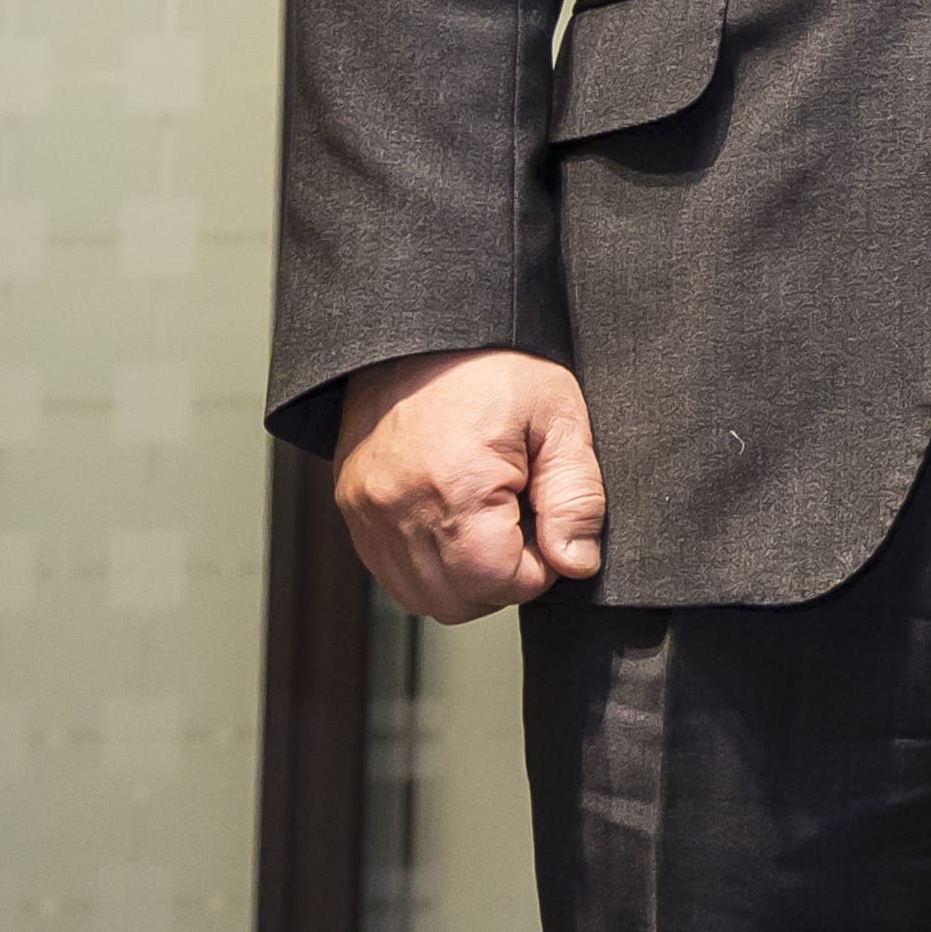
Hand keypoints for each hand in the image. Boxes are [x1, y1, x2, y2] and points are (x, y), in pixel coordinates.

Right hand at [332, 346, 605, 622]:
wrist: (422, 329)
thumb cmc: (494, 363)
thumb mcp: (559, 417)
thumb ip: (575, 496)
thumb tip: (577, 563)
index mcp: (456, 486)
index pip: (500, 583)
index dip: (540, 566)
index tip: (550, 524)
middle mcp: (399, 509)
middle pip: (457, 602)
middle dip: (503, 578)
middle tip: (525, 523)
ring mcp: (368, 513)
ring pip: (420, 596)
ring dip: (465, 579)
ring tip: (492, 520)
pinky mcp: (353, 509)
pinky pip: (391, 571)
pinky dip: (428, 565)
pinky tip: (457, 520)